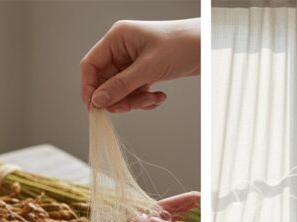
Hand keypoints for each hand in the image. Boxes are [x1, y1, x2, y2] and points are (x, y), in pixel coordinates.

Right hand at [80, 19, 200, 112]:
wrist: (208, 47)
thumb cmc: (182, 45)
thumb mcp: (149, 68)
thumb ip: (121, 86)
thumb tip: (98, 101)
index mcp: (117, 38)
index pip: (90, 66)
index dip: (89, 89)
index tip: (95, 108)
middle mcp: (122, 49)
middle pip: (104, 82)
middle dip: (118, 98)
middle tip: (129, 107)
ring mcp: (132, 62)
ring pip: (120, 91)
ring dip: (134, 101)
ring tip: (152, 99)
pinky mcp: (143, 72)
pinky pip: (133, 92)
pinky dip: (144, 99)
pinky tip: (159, 96)